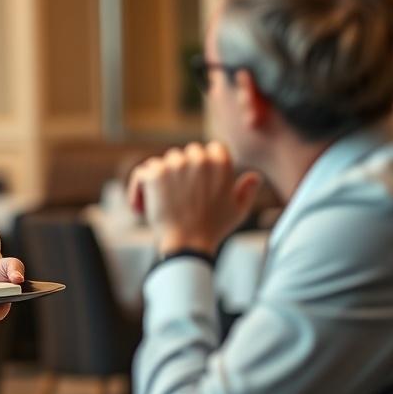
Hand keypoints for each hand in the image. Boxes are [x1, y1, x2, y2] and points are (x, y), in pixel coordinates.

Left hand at [126, 142, 261, 257]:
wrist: (189, 245)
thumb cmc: (213, 229)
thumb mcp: (238, 211)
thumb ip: (247, 191)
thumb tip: (255, 176)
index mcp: (220, 163)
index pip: (211, 148)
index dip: (204, 163)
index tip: (198, 181)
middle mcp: (198, 159)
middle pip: (185, 154)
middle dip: (181, 171)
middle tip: (178, 196)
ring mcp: (175, 165)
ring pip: (162, 163)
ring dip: (160, 179)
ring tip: (160, 203)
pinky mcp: (155, 175)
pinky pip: (141, 173)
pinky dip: (137, 189)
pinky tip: (139, 207)